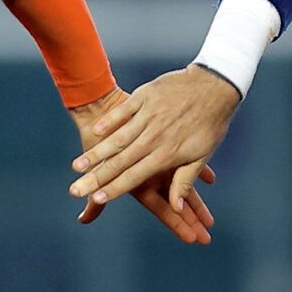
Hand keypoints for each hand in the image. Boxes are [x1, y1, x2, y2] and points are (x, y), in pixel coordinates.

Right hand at [72, 65, 240, 220]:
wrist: (215, 84)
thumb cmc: (210, 124)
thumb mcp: (202, 155)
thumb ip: (185, 181)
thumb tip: (176, 207)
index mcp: (167, 154)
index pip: (135, 176)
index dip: (115, 188)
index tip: (97, 198)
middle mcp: (154, 138)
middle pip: (120, 162)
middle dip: (97, 177)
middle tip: (75, 189)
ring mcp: (148, 116)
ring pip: (118, 139)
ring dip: (97, 153)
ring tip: (77, 166)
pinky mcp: (145, 97)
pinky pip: (123, 112)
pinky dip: (110, 122)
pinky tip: (96, 131)